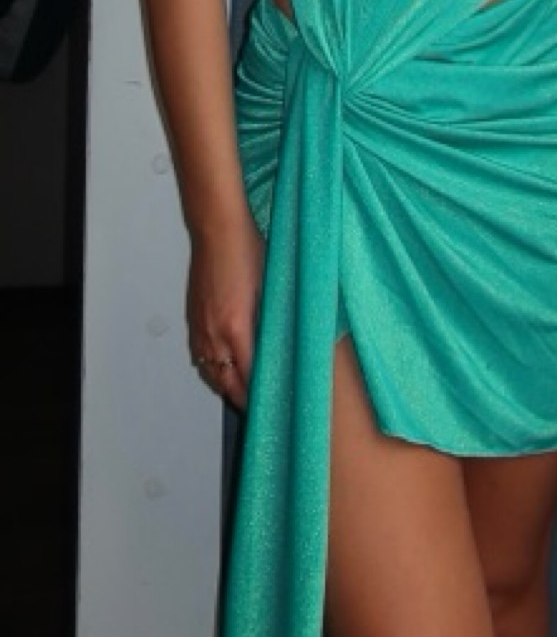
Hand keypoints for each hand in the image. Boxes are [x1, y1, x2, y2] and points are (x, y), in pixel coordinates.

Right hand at [187, 214, 263, 409]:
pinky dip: (213, 369)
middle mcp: (213, 333)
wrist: (217, 227)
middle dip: (243, 398)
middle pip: (227, 382)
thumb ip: (273, 323)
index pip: (250, 376)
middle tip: (262, 409)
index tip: (275, 405)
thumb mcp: (271, 288)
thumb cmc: (248, 250)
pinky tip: (225, 369)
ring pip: (210, 371)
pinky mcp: (193, 318)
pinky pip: (201, 355)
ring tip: (244, 395)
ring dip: (226, 386)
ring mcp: (200, 327)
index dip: (262, 394)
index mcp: (236, 328)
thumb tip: (282, 346)